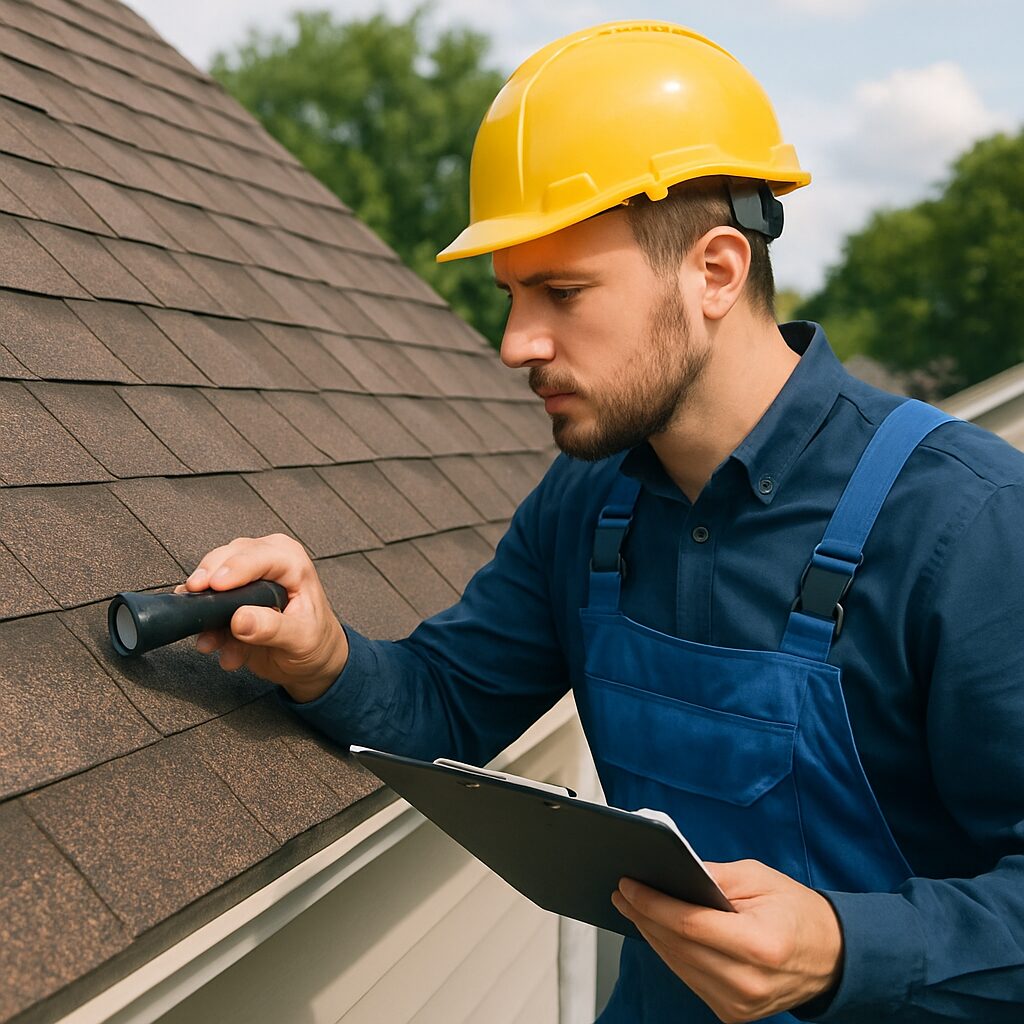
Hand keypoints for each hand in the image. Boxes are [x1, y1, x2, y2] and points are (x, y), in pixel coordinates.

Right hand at [175, 533, 347, 702]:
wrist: (311, 661)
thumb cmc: (315, 640)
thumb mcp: (300, 637)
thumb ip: (271, 628)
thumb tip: (240, 619)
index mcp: (290, 562)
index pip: (257, 556)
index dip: (233, 569)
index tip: (213, 585)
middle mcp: (266, 561)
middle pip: (225, 559)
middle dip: (208, 584)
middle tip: (198, 606)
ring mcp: (245, 576)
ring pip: (209, 579)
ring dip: (203, 611)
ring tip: (211, 641)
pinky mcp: (229, 596)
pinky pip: (205, 602)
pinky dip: (203, 624)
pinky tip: (212, 643)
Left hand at [612, 859, 842, 1022]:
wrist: (832, 958)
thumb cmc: (797, 911)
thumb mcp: (759, 878)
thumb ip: (714, 876)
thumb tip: (672, 871)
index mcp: (758, 944)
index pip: (689, 924)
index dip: (653, 903)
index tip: (629, 885)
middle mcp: (747, 982)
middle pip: (678, 946)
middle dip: (644, 916)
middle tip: (622, 892)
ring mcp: (739, 1005)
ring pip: (678, 965)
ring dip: (651, 935)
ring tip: (633, 907)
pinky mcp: (733, 1014)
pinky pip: (689, 979)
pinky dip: (671, 954)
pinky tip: (658, 932)